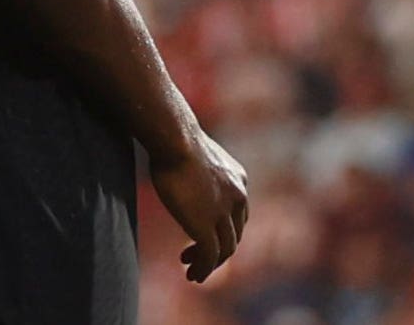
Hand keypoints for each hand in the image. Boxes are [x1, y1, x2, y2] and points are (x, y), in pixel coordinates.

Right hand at [150, 124, 248, 282]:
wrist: (175, 138)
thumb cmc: (176, 139)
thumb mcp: (199, 154)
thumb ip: (199, 169)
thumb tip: (183, 165)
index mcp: (238, 179)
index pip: (239, 215)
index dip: (223, 230)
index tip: (204, 236)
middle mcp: (237, 197)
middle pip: (234, 235)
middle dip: (217, 251)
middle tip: (195, 258)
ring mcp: (223, 213)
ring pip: (225, 250)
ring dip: (210, 264)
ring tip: (193, 273)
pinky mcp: (206, 226)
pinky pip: (210, 256)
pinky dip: (204, 269)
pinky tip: (193, 274)